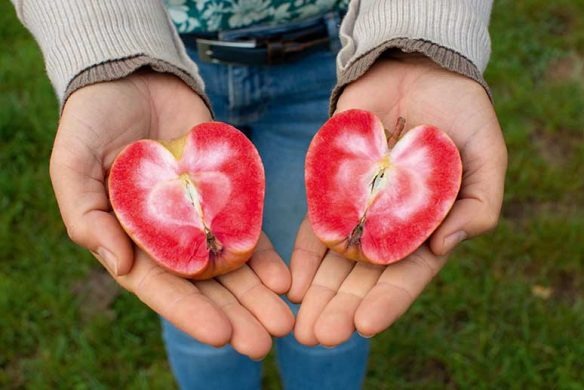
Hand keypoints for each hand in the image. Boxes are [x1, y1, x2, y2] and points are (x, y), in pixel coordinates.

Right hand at [50, 72, 293, 358]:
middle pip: (202, 285)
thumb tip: (119, 266)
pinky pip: (246, 228)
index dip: (189, 311)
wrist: (133, 78)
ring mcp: (197, 216)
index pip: (159, 285)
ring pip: (229, 263)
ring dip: (256, 294)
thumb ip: (85, 215)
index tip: (222, 334)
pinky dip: (264, 254)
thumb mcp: (73, 163)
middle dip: (233, 313)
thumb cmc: (93, 120)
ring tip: (283, 320)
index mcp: (127, 238)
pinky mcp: (224, 193)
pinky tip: (285, 278)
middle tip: (264, 342)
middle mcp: (166, 235)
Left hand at [288, 55, 506, 345]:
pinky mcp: (331, 186)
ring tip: (298, 322)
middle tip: (317, 336)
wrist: (418, 71)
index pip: (406, 275)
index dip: (387, 302)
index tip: (364, 325)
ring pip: (334, 259)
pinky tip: (289, 280)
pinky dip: (302, 252)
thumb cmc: (461, 115)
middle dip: (340, 307)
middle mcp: (390, 227)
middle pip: (362, 277)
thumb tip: (444, 249)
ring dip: (316, 291)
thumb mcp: (487, 157)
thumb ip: (478, 205)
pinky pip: (314, 224)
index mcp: (428, 229)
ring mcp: (359, 208)